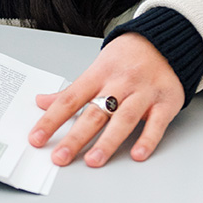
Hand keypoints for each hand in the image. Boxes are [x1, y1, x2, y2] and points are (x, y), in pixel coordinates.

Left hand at [28, 32, 184, 166]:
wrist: (164, 41)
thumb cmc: (126, 58)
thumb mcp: (96, 68)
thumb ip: (72, 91)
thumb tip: (42, 102)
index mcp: (98, 75)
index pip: (70, 99)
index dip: (51, 119)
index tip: (37, 138)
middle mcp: (119, 84)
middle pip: (94, 113)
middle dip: (76, 138)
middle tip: (60, 157)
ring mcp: (143, 93)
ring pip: (123, 119)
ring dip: (108, 142)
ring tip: (93, 161)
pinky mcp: (165, 102)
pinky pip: (156, 123)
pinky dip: (148, 139)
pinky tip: (137, 155)